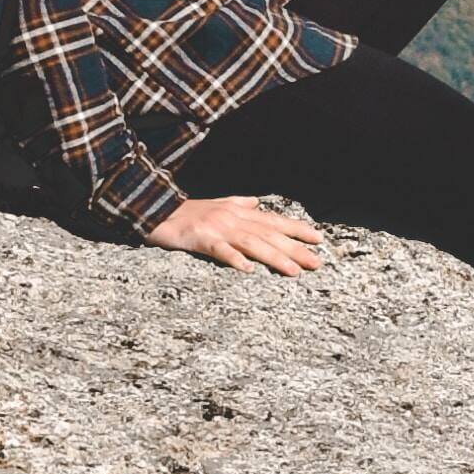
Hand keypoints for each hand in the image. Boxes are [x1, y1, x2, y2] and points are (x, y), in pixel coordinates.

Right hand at [151, 193, 322, 272]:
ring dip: (273, 257)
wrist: (154, 209)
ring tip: (293, 271)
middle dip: (295, 249)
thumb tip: (256, 202)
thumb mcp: (216, 204)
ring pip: (251, 243)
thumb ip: (238, 203)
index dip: (297, 229)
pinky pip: (219, 250)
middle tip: (316, 263)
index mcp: (239, 212)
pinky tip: (246, 269)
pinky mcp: (199, 239)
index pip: (274, 221)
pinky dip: (233, 258)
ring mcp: (217, 228)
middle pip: (269, 235)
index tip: (318, 239)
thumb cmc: (187, 211)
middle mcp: (232, 218)